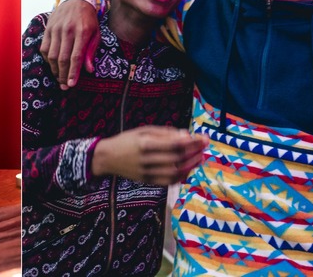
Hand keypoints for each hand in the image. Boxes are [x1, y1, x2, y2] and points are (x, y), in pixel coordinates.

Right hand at [40, 0, 99, 89]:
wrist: (76, 0)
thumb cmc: (88, 20)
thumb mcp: (96, 34)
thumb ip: (91, 52)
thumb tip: (89, 70)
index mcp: (82, 32)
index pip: (76, 57)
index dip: (73, 73)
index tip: (71, 85)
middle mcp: (68, 31)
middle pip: (63, 58)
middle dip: (63, 75)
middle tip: (65, 86)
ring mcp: (56, 29)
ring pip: (52, 55)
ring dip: (55, 70)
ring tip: (59, 78)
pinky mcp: (48, 29)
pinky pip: (44, 48)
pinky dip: (47, 59)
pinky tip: (52, 65)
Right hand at [91, 127, 208, 184]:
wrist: (107, 158)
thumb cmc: (127, 140)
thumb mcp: (143, 130)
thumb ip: (164, 133)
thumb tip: (186, 135)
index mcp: (144, 143)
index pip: (174, 144)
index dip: (191, 142)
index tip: (203, 137)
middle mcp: (145, 159)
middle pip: (177, 158)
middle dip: (194, 151)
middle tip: (205, 145)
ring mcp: (146, 172)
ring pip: (175, 172)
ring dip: (191, 165)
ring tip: (200, 157)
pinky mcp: (146, 181)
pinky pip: (168, 182)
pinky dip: (181, 176)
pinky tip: (188, 169)